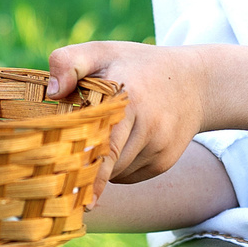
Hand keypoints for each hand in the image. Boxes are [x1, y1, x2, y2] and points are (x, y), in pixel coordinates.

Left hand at [46, 40, 209, 190]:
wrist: (195, 82)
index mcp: (131, 99)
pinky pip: (130, 176)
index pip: (106, 146)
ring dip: (101, 166)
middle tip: (62, 172)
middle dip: (84, 168)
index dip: (86, 171)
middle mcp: (150, 127)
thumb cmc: (138, 65)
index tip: (70, 195)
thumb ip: (70, 62)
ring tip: (99, 138)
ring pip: (117, 173)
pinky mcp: (164, 162)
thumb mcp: (103, 52)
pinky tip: (120, 144)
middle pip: (107, 163)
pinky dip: (117, 168)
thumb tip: (52, 92)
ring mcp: (160, 147)